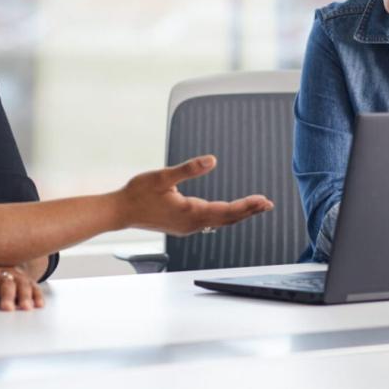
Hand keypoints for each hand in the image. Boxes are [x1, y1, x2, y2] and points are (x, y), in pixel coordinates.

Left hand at [0, 265, 43, 310]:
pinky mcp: (29, 282)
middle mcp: (3, 275)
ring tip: (26, 308)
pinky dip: (38, 296)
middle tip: (7, 308)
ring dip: (25, 296)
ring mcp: (17, 278)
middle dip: (7, 296)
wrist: (1, 267)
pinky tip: (38, 305)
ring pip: (23, 285)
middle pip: (6, 284)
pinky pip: (35, 287)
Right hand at [115, 155, 273, 235]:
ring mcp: (187, 227)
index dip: (247, 206)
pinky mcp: (182, 226)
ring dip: (238, 214)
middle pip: (228, 219)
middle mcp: (192, 224)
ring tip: (255, 207)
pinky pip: (209, 223)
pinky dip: (224, 217)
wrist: (120, 211)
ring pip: (219, 222)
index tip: (264, 200)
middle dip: (249, 211)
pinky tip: (228, 213)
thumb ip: (188, 169)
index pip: (227, 211)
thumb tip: (212, 160)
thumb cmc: (138, 193)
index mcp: (191, 212)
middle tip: (268, 204)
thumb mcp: (163, 176)